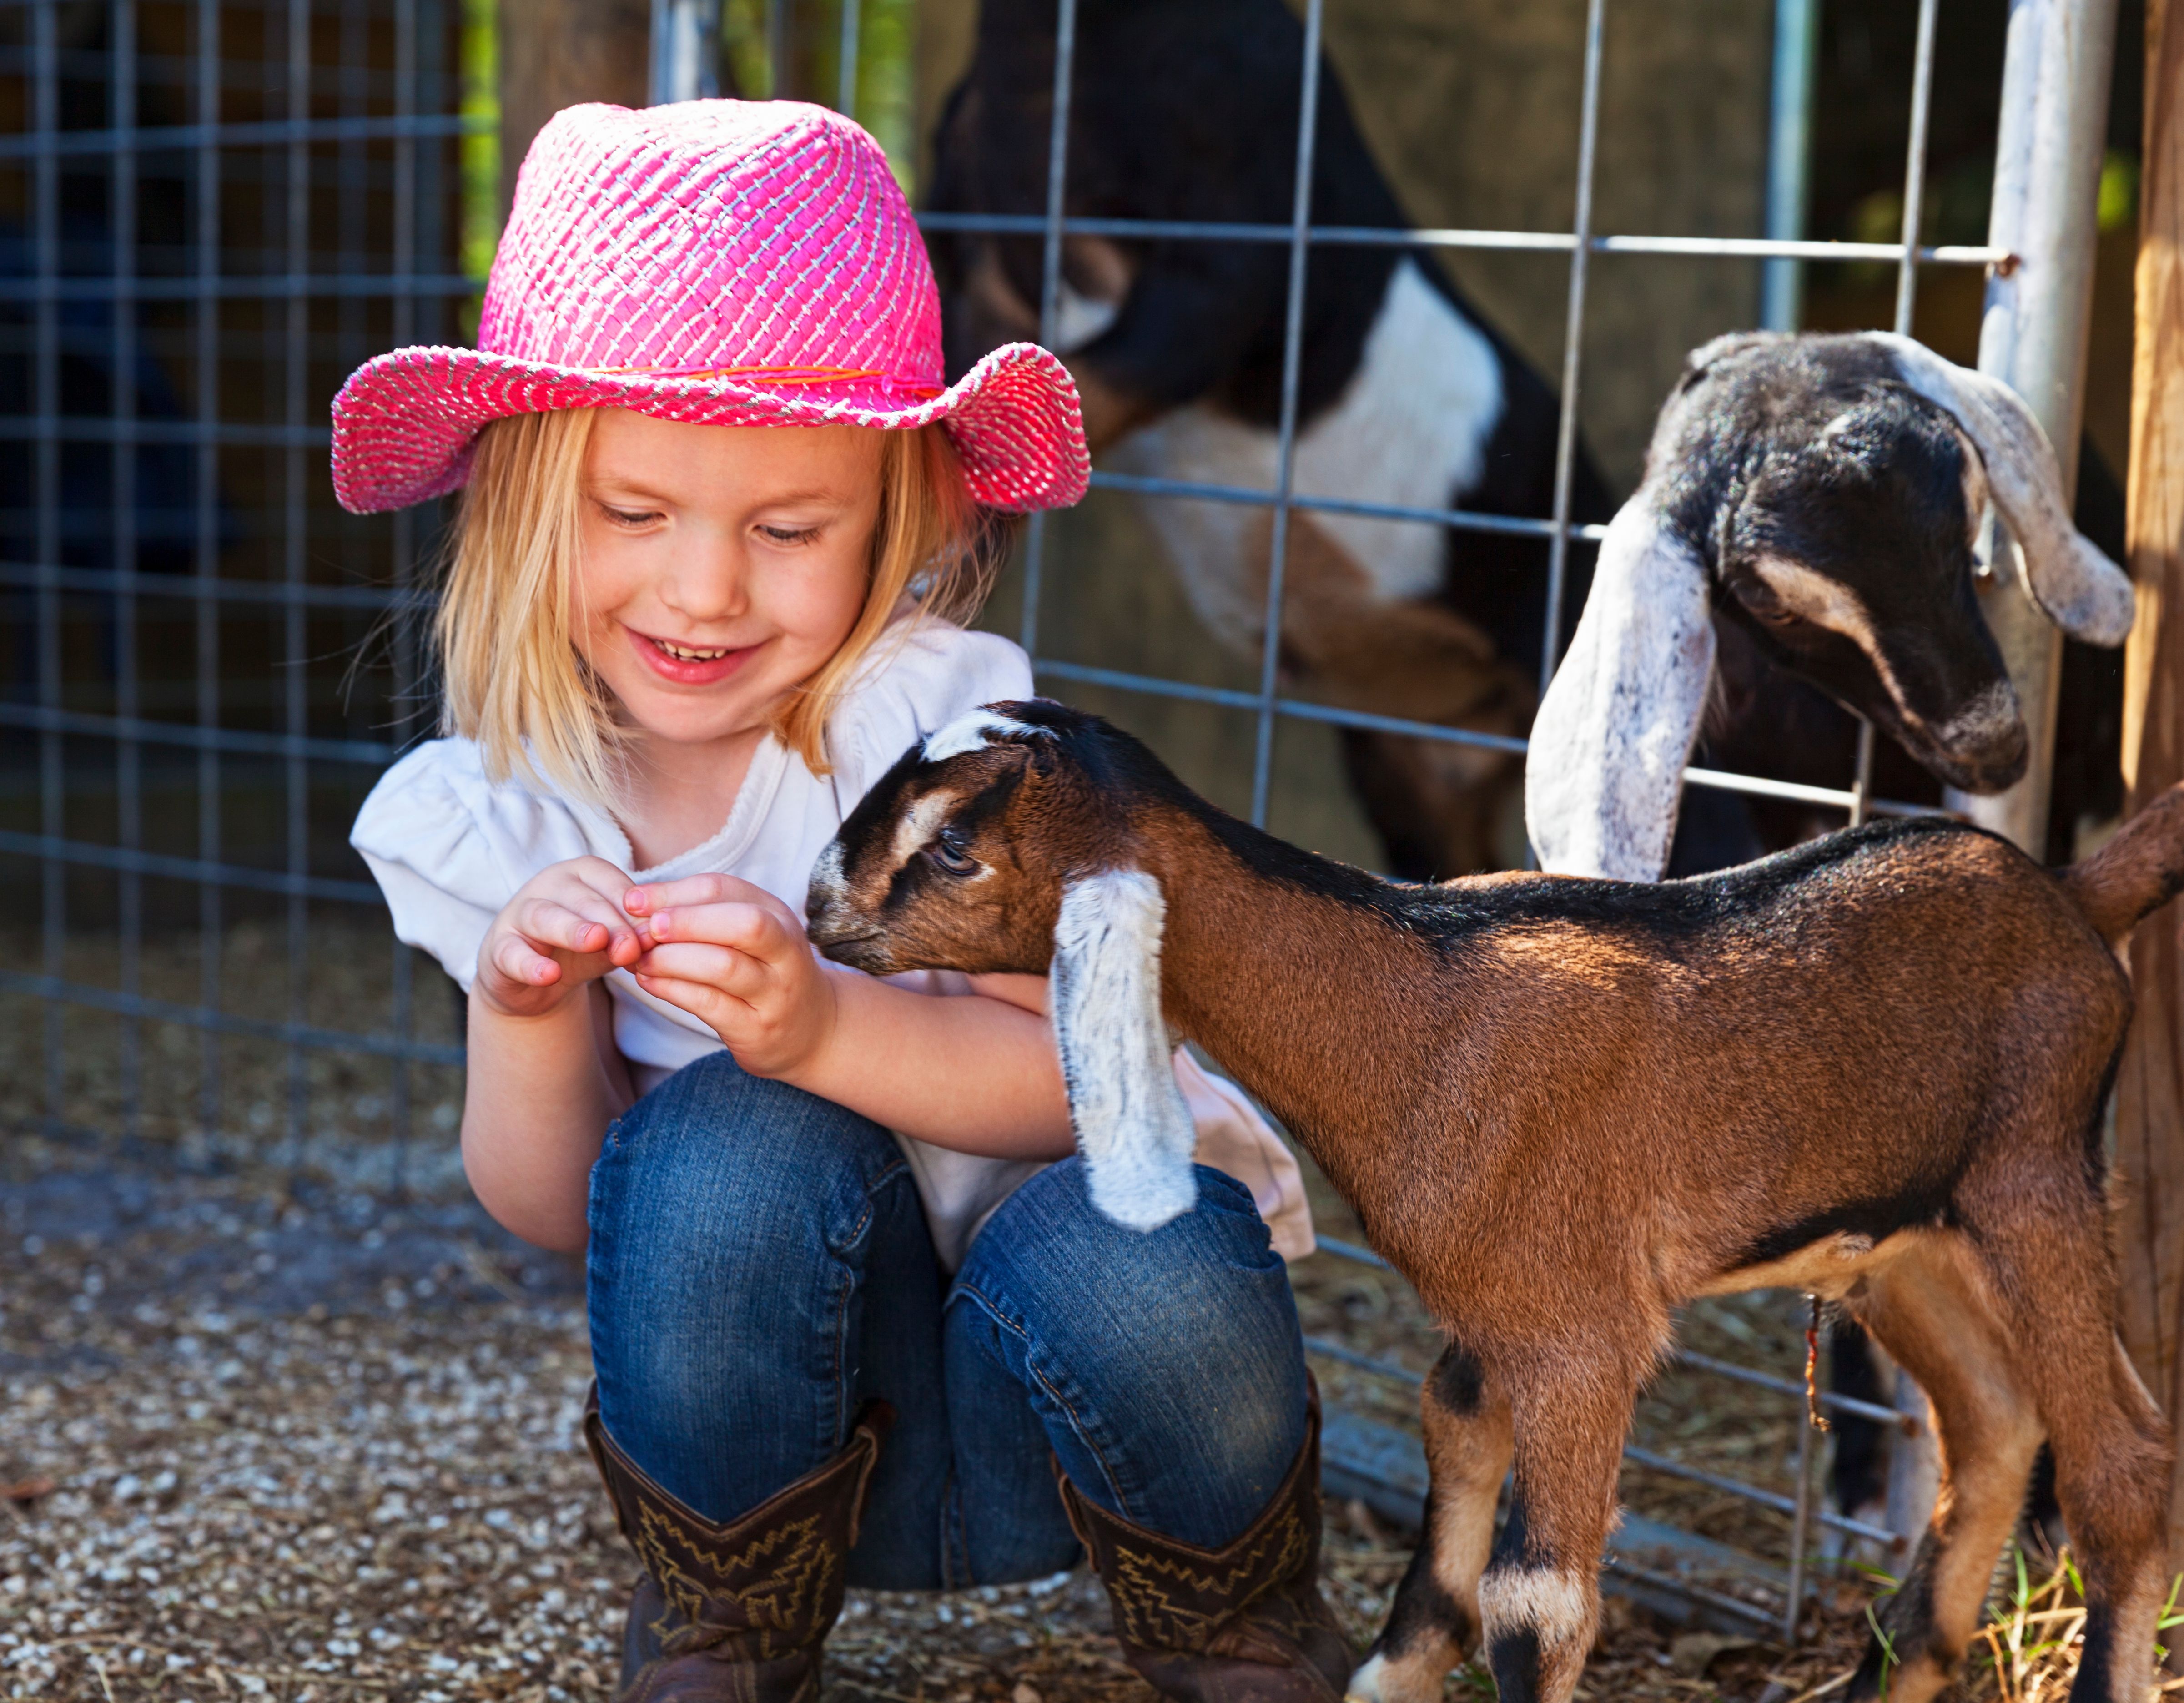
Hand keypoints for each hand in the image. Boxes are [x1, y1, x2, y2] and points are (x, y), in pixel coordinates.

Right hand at [474, 856, 647, 1018]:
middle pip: (582, 899)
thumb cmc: (582, 948)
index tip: (655, 936)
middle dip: (611, 923)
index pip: (612, 883)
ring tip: (596, 941)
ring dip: (572, 929)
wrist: (537, 979)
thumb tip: (653, 940)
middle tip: (633, 947)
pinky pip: (513, 953)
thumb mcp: (612, 942)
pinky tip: (549, 975)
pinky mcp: (499, 948)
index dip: (635, 910)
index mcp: (583, 874)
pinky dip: (531, 964)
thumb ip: (631, 938)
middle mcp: (549, 885)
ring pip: (544, 917)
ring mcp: (519, 914)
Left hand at [625, 875, 839, 1078]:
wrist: (812, 1030)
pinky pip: (711, 1004)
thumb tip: (637, 903)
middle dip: (685, 921)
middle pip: (742, 923)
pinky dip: (673, 990)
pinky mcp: (758, 1029)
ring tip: (639, 960)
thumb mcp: (747, 935)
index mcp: (778, 916)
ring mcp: (775, 992)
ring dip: (671, 960)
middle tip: (644, 931)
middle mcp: (785, 951)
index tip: (633, 901)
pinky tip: (649, 983)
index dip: (673, 892)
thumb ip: (703, 915)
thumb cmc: (763, 974)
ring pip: (724, 966)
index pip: (725, 888)